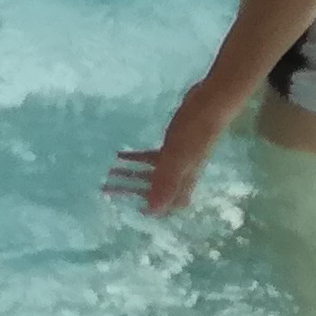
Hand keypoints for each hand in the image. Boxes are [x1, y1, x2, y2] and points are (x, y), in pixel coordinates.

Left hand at [104, 89, 232, 213]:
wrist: (210, 104)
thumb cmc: (195, 132)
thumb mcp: (179, 157)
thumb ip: (166, 183)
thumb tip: (153, 211)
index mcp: (184, 184)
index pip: (163, 206)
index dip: (144, 209)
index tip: (121, 208)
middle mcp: (180, 177)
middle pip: (153, 192)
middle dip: (130, 192)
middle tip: (105, 188)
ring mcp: (176, 162)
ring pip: (150, 175)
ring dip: (130, 175)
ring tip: (108, 173)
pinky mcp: (172, 147)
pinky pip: (150, 159)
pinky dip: (136, 158)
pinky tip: (120, 155)